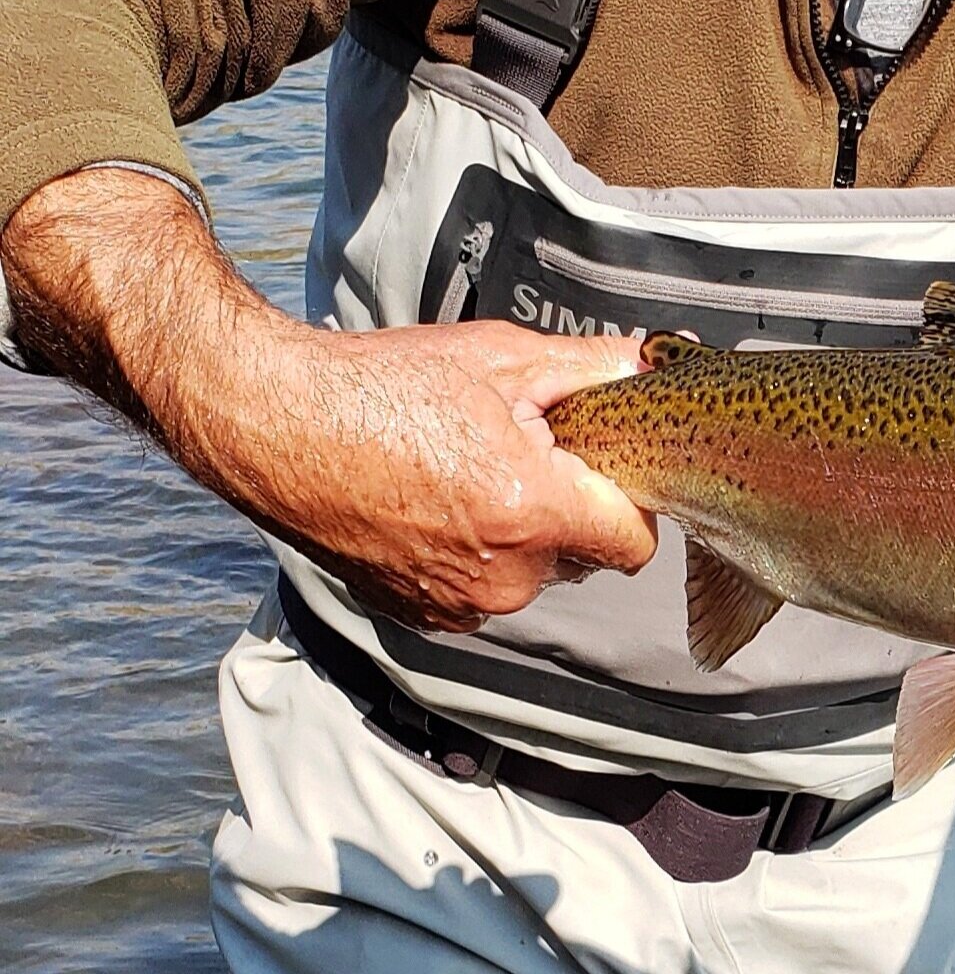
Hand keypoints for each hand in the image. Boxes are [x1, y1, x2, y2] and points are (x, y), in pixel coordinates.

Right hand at [4, 168, 653, 631]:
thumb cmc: (387, 386)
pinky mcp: (420, 614)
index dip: (633, 498)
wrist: (281, 426)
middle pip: (585, 554)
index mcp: (532, 514)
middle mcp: (501, 577)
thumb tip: (655, 365)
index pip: (635, 541)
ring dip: (523, 531)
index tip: (610, 463)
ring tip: (473, 466)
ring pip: (532, 572)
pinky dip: (477, 551)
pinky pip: (482, 588)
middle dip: (572, 506)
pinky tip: (439, 497)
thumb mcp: (504, 359)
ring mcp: (456, 604)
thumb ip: (595, 368)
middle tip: (529, 447)